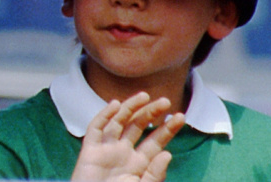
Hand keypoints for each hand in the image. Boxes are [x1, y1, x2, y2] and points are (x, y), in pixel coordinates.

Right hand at [71, 92, 185, 181]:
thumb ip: (154, 175)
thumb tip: (167, 153)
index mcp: (139, 165)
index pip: (156, 142)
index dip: (167, 129)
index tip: (180, 116)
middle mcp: (124, 154)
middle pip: (139, 127)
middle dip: (152, 113)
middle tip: (165, 101)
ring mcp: (106, 150)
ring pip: (119, 122)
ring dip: (130, 108)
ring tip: (144, 96)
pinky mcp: (90, 151)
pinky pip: (96, 129)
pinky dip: (104, 115)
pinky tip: (115, 104)